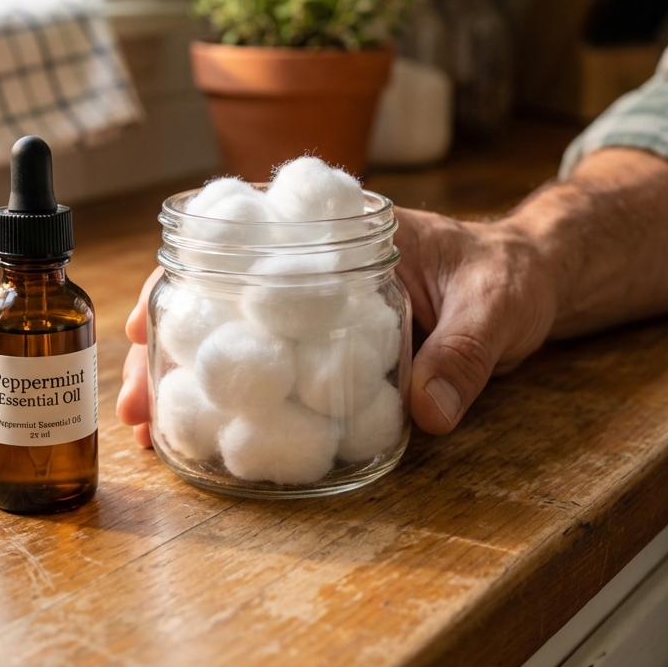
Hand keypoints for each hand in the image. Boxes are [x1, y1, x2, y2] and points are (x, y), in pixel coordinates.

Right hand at [114, 212, 555, 442]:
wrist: (531, 283)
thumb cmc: (511, 274)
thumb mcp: (496, 304)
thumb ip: (466, 352)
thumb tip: (429, 415)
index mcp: (343, 232)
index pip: (247, 241)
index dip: (188, 274)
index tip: (148, 314)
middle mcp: (318, 269)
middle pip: (223, 298)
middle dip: (173, 346)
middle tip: (136, 404)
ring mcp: (322, 312)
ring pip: (238, 337)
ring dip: (193, 379)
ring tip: (153, 431)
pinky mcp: (333, 350)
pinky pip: (276, 370)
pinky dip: (240, 400)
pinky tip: (210, 434)